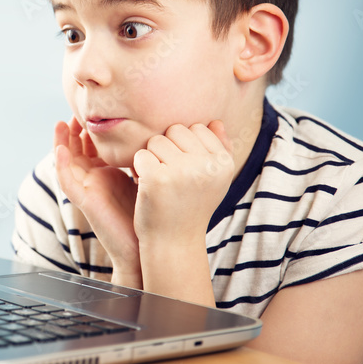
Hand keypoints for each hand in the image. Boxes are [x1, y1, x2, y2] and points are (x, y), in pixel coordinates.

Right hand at [53, 118, 139, 278]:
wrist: (148, 246)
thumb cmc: (151, 214)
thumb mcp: (148, 177)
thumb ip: (145, 157)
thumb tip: (157, 132)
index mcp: (108, 173)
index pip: (93, 146)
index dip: (91, 128)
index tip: (97, 109)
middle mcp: (95, 180)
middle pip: (77, 150)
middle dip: (75, 130)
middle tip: (78, 110)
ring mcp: (88, 191)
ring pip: (67, 163)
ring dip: (62, 143)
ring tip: (62, 122)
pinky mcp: (85, 203)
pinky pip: (67, 182)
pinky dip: (61, 166)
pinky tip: (60, 150)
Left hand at [132, 121, 234, 245]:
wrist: (174, 242)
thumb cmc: (191, 206)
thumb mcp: (213, 180)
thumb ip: (219, 149)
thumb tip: (215, 121)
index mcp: (224, 162)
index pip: (197, 128)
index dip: (184, 147)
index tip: (186, 172)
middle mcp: (207, 165)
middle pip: (175, 130)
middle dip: (167, 149)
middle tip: (171, 178)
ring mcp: (183, 172)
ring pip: (156, 141)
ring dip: (153, 159)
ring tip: (161, 183)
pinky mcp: (158, 178)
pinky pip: (141, 155)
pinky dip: (139, 169)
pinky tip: (148, 188)